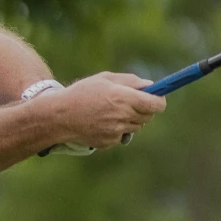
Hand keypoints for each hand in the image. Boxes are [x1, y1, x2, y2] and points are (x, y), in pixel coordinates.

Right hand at [49, 72, 165, 151]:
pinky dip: (117, 129)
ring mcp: (117, 131)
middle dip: (144, 109)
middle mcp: (123, 116)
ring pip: (136, 126)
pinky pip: (122, 135)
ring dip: (130, 119)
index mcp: (124, 98)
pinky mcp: (110, 142)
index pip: (156, 104)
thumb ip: (131, 81)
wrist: (60, 116)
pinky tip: (102, 122)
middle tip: (131, 102)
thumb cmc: (83, 93)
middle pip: (148, 116)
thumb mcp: (106, 79)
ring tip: (111, 111)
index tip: (158, 98)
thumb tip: (150, 85)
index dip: (159, 101)